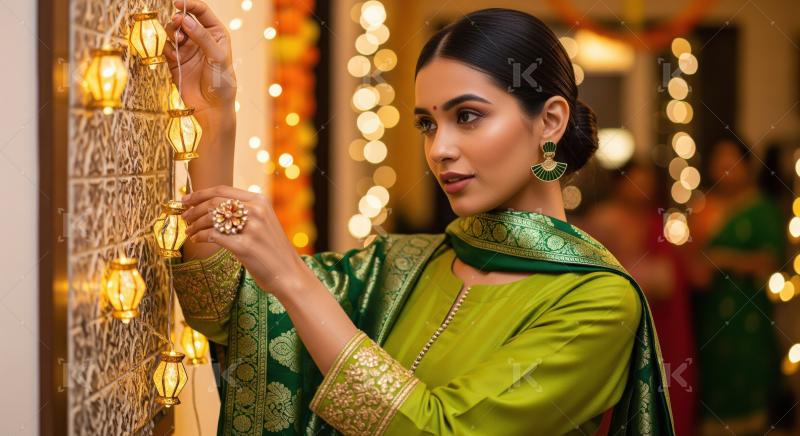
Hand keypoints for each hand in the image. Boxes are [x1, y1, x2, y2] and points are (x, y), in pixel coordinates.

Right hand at [164, 0, 236, 114]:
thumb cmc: (221, 83)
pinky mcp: (175, 60)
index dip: (190, 5)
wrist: (212, 108)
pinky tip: (173, 56)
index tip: (178, 4)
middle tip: (178, 27)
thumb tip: (185, 19)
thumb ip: (202, 37)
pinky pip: (166, 46)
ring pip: (173, 31)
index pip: (202, 12)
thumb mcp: (217, 57)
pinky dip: (167, 48)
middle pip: (184, 19)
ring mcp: (187, 49)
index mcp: (216, 34)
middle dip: (178, 20)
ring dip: (172, 33)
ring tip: (177, 43)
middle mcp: (201, 39)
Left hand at [181, 185, 310, 295]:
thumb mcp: (264, 222)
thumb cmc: (273, 250)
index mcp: (260, 201)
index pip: (223, 190)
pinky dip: (200, 237)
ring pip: (211, 218)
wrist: (289, 273)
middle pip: (214, 202)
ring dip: (194, 224)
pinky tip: (196, 240)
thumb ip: (244, 211)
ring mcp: (251, 228)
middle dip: (193, 209)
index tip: (186, 199)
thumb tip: (213, 207)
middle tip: (184, 217)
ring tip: (189, 231)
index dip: (200, 193)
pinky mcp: (244, 246)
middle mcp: (256, 211)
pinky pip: (213, 236)